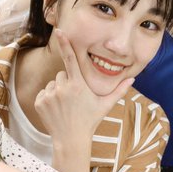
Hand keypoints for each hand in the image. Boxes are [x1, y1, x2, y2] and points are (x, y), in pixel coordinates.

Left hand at [34, 29, 133, 143]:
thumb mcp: (105, 105)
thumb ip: (119, 90)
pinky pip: (44, 93)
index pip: (70, 59)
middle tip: (74, 98)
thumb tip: (132, 78)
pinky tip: (56, 110)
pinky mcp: (40, 102)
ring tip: (65, 105)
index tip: (59, 31)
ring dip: (58, 91)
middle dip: (67, 82)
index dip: (65, 44)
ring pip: (53, 83)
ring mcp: (50, 95)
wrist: (71, 140)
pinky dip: (49, 99)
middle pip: (62, 74)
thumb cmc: (90, 121)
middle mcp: (63, 88)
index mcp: (78, 85)